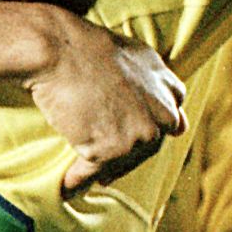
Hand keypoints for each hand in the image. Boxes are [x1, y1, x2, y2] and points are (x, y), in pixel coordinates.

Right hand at [21, 9, 186, 193]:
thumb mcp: (129, 53)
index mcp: (165, 83)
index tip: (136, 135)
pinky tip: (67, 185)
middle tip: (107, 163)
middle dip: (131, 154)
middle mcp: (161, 110)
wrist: (59, 49)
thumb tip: (153, 109)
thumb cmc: (82, 46)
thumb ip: (148, 79)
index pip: (172, 117)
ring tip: (83, 174)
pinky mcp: (115, 149)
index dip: (152, 127)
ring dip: (105, 169)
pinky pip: (94, 172)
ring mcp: (141, 132)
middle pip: (151, 145)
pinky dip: (78, 180)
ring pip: (125, 162)